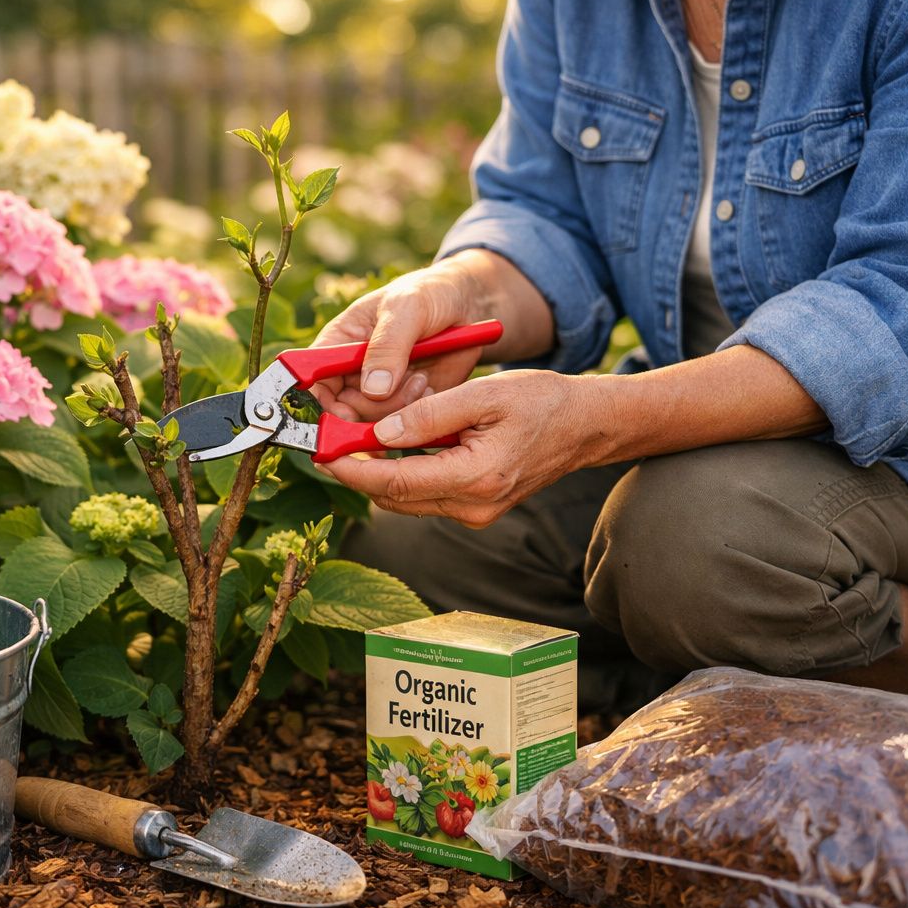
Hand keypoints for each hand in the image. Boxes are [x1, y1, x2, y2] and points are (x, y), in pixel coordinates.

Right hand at [311, 259, 486, 422]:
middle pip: (341, 410)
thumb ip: (387, 346)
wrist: (469, 304)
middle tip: (396, 390)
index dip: (320, 403)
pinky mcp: (406, 403)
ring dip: (397, 409)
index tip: (344, 414)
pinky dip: (416, 413)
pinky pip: (402, 424)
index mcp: (339, 343)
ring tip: (421, 379)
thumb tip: (373, 388)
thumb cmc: (429, 294)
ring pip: (373, 422)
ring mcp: (379, 391)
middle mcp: (352, 371)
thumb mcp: (407, 308)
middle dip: (368, 411)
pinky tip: (429, 386)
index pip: (312, 380)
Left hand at [317, 370, 606, 526]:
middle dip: (355, 472)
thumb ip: (431, 414)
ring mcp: (474, 513)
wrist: (585, 426)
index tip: (322, 450)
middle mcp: (473, 507)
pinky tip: (386, 448)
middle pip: (394, 498)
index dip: (352, 469)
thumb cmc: (542, 402)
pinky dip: (401, 475)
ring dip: (375, 475)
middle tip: (324, 443)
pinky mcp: (475, 508)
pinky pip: (425, 495)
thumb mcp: (485, 394)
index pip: (395, 482)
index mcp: (476, 478)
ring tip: (347, 442)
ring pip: (406, 500)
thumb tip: (381, 432)